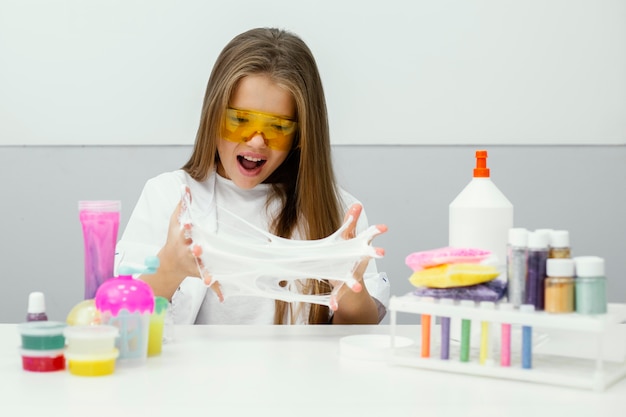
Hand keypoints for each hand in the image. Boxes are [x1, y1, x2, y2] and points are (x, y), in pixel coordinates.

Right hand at [145, 187, 222, 300]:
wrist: (168, 264)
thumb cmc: (174, 238)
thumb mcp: (175, 220)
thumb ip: (182, 204)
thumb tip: (186, 187)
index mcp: (180, 238)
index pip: (183, 232)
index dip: (186, 229)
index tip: (189, 225)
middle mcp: (184, 252)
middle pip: (190, 251)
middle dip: (194, 250)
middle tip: (198, 248)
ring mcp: (192, 264)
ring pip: (199, 268)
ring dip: (204, 272)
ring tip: (210, 277)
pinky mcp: (199, 273)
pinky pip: (209, 281)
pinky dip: (215, 287)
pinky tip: (222, 296)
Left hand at [329, 203, 386, 319]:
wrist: (348, 280)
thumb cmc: (347, 254)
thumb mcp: (347, 237)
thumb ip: (350, 221)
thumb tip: (357, 204)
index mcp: (359, 247)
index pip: (369, 236)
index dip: (376, 231)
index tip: (384, 227)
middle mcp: (358, 261)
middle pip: (368, 256)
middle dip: (375, 253)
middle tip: (381, 252)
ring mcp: (352, 275)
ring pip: (354, 278)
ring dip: (355, 283)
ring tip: (357, 287)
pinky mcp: (342, 287)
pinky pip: (338, 294)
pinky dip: (335, 300)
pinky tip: (333, 306)